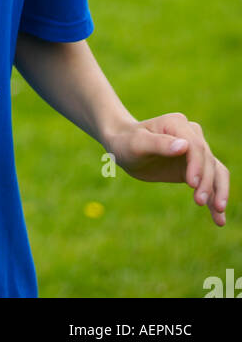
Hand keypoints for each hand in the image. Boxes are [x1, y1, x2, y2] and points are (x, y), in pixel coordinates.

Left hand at [107, 112, 228, 226]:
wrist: (123, 146)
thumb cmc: (127, 142)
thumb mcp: (138, 143)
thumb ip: (159, 143)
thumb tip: (184, 146)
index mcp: (177, 124)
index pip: (195, 146)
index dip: (197, 165)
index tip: (192, 184)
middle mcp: (190, 134)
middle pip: (207, 160)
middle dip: (206, 182)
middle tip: (199, 202)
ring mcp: (194, 151)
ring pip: (215, 171)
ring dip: (219, 192)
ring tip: (219, 216)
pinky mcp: (193, 167)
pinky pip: (209, 181)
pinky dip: (214, 198)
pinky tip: (218, 218)